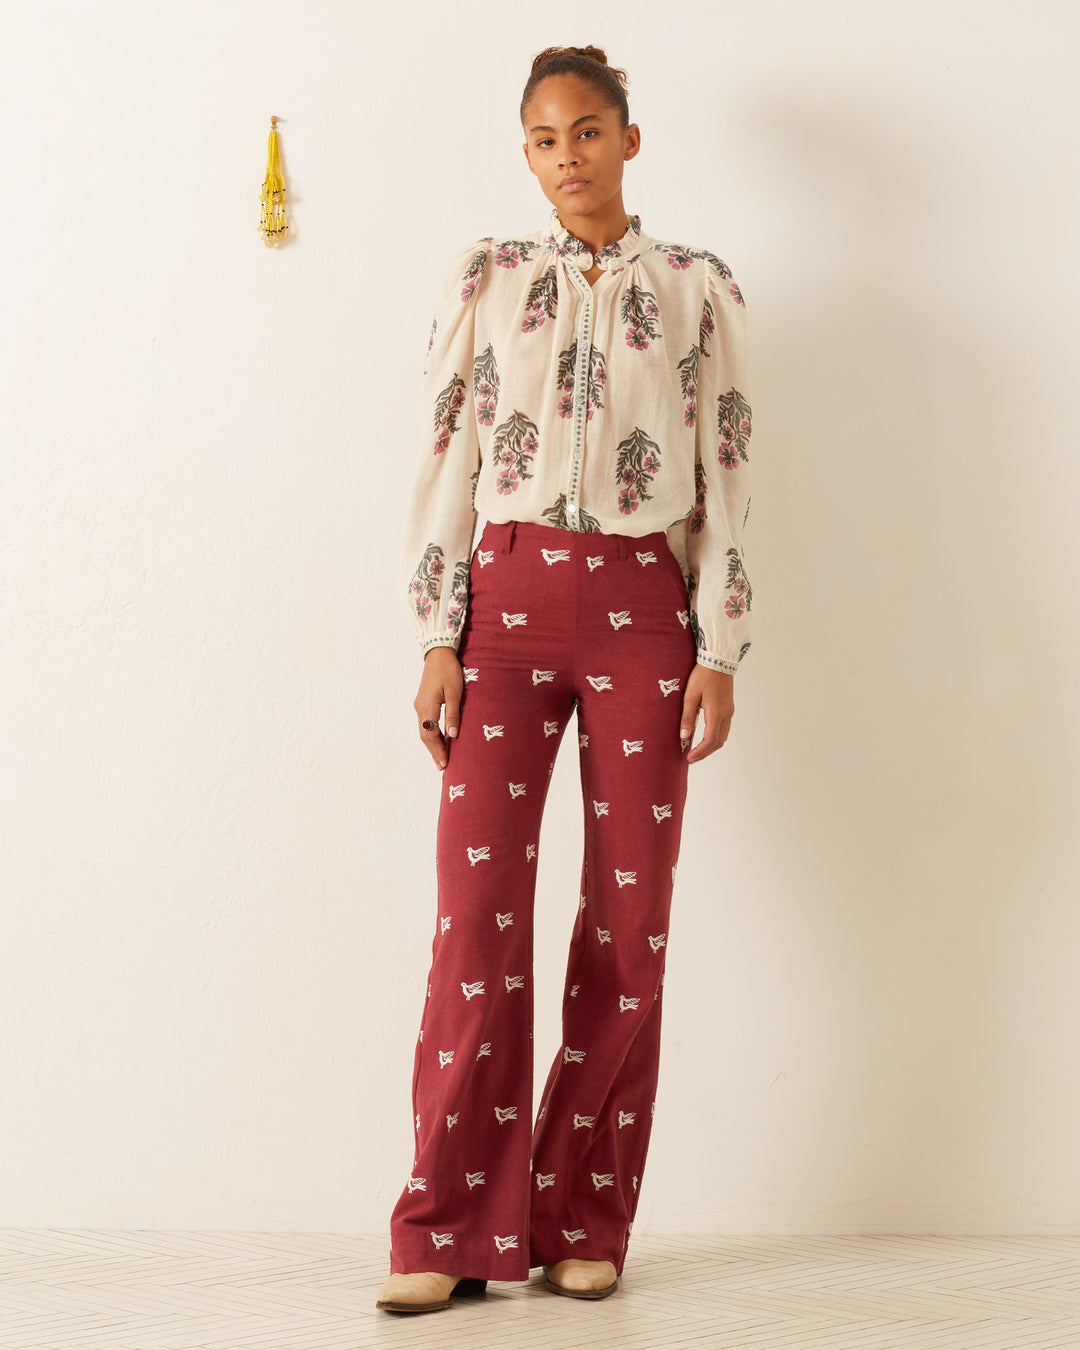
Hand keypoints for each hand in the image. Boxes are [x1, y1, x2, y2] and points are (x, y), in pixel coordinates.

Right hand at [413, 645, 462, 769]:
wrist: (438, 653)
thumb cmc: (448, 670)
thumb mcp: (455, 693)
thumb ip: (453, 714)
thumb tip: (452, 735)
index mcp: (427, 707)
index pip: (430, 735)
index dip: (437, 751)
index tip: (444, 763)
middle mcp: (420, 708)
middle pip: (425, 736)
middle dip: (434, 751)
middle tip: (442, 766)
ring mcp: (420, 705)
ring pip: (424, 730)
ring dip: (432, 744)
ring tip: (441, 757)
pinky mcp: (423, 701)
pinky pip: (425, 723)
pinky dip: (431, 734)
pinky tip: (439, 739)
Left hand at [679, 665, 733, 763]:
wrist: (718, 660)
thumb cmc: (703, 675)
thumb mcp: (690, 696)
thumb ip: (687, 717)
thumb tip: (683, 736)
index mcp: (716, 713)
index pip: (709, 741)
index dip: (699, 752)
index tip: (689, 758)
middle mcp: (726, 715)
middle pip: (718, 742)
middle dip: (705, 753)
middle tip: (692, 758)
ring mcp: (729, 711)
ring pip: (723, 736)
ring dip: (711, 746)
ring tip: (698, 750)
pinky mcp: (729, 707)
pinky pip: (725, 728)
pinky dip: (716, 737)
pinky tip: (706, 737)